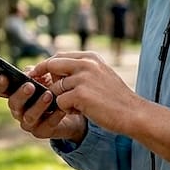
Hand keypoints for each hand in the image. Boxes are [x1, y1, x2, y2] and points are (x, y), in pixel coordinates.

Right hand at [0, 65, 83, 142]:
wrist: (71, 107)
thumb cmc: (54, 88)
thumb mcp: (45, 76)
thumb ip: (36, 72)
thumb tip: (29, 74)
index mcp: (15, 94)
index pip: (0, 90)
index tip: (4, 77)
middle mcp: (18, 110)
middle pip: (13, 104)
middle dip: (21, 95)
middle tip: (29, 86)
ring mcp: (28, 123)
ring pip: (28, 117)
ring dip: (38, 105)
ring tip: (48, 95)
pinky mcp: (42, 131)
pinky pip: (46, 124)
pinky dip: (54, 116)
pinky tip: (61, 108)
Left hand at [28, 51, 148, 138]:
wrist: (132, 113)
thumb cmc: (116, 98)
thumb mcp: (100, 75)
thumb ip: (81, 70)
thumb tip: (54, 71)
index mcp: (90, 57)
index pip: (58, 56)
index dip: (46, 66)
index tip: (37, 75)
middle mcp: (86, 64)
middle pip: (51, 66)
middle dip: (45, 79)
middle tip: (45, 93)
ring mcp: (82, 78)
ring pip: (55, 88)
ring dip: (62, 100)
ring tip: (79, 106)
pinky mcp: (80, 94)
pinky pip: (60, 102)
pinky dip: (67, 110)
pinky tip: (82, 112)